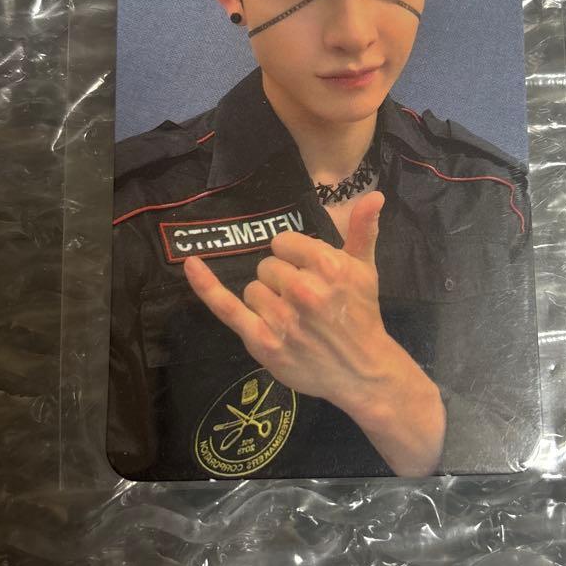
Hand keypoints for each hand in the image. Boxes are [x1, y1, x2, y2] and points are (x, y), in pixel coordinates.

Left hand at [183, 191, 395, 415]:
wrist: (362, 371)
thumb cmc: (361, 315)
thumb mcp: (366, 270)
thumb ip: (363, 230)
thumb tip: (374, 195)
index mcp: (329, 266)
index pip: (284, 242)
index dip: (294, 256)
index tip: (309, 273)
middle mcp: (303, 290)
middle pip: (267, 265)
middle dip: (282, 279)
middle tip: (305, 301)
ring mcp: (281, 317)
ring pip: (251, 288)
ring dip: (267, 299)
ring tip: (292, 317)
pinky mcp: (262, 341)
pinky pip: (225, 306)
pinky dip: (205, 285)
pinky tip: (191, 264)